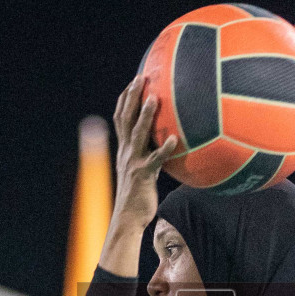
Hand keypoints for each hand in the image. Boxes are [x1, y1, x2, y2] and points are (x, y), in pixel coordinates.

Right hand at [110, 74, 177, 231]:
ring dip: (145, 115)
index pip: (120, 118)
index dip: (125, 98)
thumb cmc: (138, 195)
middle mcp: (125, 152)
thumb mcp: (141, 170)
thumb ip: (149, 154)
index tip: (133, 82)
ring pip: (138, 134)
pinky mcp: (143, 175)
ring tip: (154, 98)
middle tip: (141, 78)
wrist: (128, 217)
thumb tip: (165, 143)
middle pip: (125, 118)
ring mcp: (133, 162)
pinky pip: (155, 159)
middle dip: (132, 96)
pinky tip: (174, 139)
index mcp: (123, 149)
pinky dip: (164, 148)